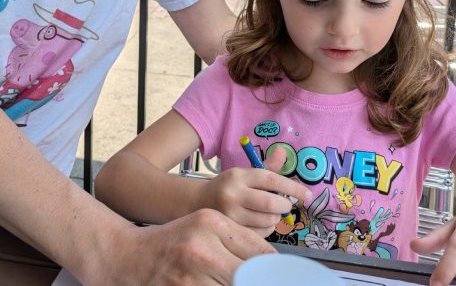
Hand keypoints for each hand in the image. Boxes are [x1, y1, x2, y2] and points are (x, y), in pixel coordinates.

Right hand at [102, 209, 273, 284]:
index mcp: (212, 223)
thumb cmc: (172, 240)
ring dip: (239, 284)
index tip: (283, 275)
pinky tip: (214, 283)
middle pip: (250, 273)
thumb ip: (238, 240)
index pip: (260, 251)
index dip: (274, 268)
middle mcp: (201, 247)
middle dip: (259, 280)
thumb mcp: (205, 226)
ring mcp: (189, 273)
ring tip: (229, 277)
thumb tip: (272, 263)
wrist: (124, 255)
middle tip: (267, 280)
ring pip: (234, 285)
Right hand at [202, 147, 311, 236]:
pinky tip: (262, 222)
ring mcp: (229, 214)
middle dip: (285, 206)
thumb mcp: (246, 173)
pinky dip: (267, 228)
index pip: (272, 180)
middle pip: (270, 204)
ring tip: (272, 213)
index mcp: (240, 176)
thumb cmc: (230, 186)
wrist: (199, 201)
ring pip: (266, 220)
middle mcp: (233, 194)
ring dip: (276, 218)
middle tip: (286, 205)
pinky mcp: (230, 230)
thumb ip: (267, 167)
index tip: (307, 194)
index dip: (293, 188)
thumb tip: (283, 152)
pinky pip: (259, 233)